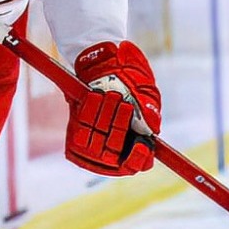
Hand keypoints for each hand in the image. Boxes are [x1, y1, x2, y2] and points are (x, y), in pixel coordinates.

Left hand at [65, 41, 162, 176]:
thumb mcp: (146, 92)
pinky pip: (83, 130)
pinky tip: (95, 96)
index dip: (138, 158)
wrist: (103, 64)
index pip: (137, 164)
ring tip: (111, 95)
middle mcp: (114, 153)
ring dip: (105, 115)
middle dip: (120, 126)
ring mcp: (93, 147)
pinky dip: (90, 111)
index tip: (142, 145)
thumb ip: (150, 109)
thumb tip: (152, 126)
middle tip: (125, 105)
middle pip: (115, 152)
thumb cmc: (130, 82)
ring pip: (98, 141)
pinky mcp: (76, 137)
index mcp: (135, 147)